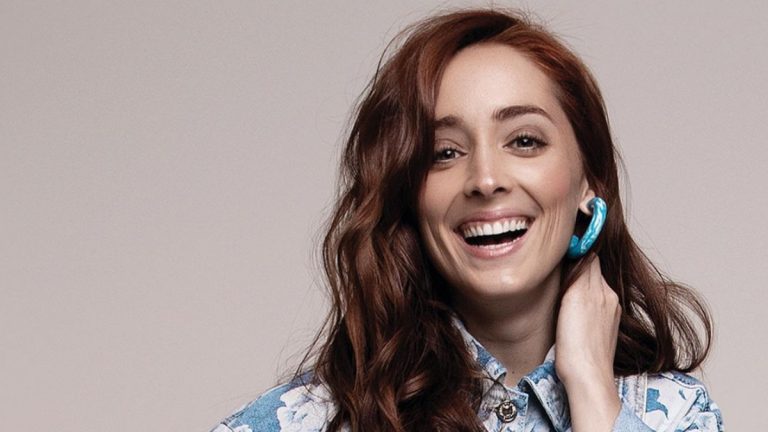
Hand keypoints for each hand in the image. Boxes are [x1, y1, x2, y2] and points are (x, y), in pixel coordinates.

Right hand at [555, 255, 621, 430]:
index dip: (576, 251)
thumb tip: (583, 247)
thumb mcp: (575, 297)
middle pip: (592, 272)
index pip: (590, 257)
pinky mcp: (604, 330)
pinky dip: (582, 302)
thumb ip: (581, 271)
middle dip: (577, 268)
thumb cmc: (576, 341)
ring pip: (592, 289)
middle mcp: (609, 299)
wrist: (586, 376)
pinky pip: (593, 306)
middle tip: (557, 268)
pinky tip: (571, 312)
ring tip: (563, 291)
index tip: (562, 248)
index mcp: (602, 289)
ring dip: (579, 285)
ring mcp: (608, 315)